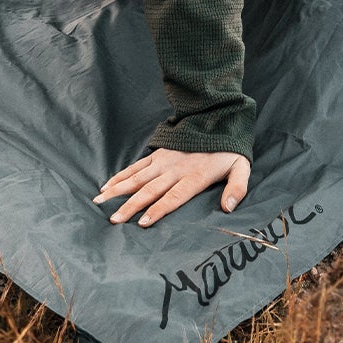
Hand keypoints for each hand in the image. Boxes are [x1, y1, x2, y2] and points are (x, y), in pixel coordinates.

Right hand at [94, 148, 249, 227]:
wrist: (218, 119)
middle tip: (114, 220)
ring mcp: (163, 161)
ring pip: (137, 178)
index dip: (158, 209)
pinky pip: (136, 167)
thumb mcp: (241, 168)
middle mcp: (175, 169)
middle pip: (150, 190)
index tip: (143, 222)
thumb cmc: (229, 149)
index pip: (174, 196)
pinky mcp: (158, 154)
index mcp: (194, 176)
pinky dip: (121, 176)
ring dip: (118, 190)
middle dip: (130, 206)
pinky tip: (107, 186)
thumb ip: (237, 188)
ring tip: (100, 202)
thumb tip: (228, 208)